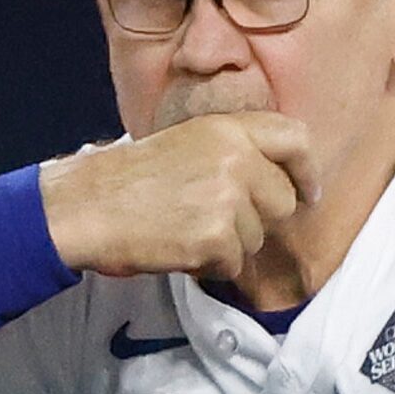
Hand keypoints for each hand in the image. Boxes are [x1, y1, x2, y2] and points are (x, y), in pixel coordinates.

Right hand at [39, 113, 319, 281]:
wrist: (87, 206)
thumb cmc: (129, 179)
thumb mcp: (187, 141)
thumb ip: (234, 150)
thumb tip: (279, 181)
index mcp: (229, 129)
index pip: (296, 140)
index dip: (306, 172)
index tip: (307, 193)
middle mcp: (236, 159)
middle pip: (282, 202)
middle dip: (257, 219)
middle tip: (216, 220)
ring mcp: (228, 199)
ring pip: (257, 238)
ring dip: (227, 244)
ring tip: (184, 229)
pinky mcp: (215, 238)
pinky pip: (232, 264)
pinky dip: (207, 265)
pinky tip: (177, 247)